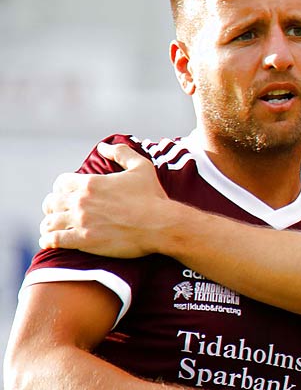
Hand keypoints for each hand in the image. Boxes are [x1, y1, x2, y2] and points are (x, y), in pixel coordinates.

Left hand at [40, 143, 172, 257]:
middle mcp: (81, 201)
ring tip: (53, 228)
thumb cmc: (153, 197)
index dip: (61, 189)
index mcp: (90, 183)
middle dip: (53, 207)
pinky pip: (54, 240)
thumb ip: (121, 153)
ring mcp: (81, 221)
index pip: (60, 183)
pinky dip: (48, 240)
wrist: (163, 225)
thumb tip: (103, 147)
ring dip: (50, 224)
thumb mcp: (141, 167)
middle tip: (59, 212)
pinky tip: (50, 242)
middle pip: (51, 202)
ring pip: (49, 222)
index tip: (66, 195)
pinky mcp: (84, 240)